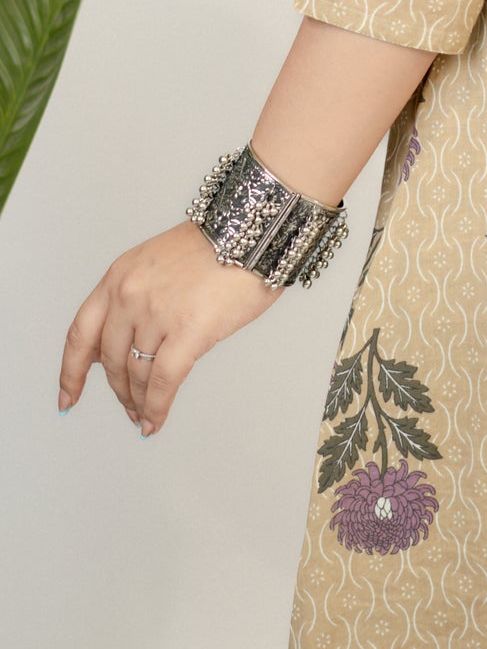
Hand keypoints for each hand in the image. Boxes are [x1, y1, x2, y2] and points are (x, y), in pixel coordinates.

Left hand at [58, 219, 284, 433]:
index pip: (80, 334)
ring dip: (139, 402)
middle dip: (118, 390)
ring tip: (145, 414)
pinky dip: (156, 407)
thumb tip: (123, 348)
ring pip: (136, 375)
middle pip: (110, 360)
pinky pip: (163, 382)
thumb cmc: (219, 243)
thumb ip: (134, 300)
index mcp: (119, 276)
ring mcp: (157, 313)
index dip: (71, 372)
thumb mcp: (157, 262)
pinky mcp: (188, 330)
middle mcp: (130, 294)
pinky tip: (155, 420)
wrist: (256, 228)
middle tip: (128, 406)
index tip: (69, 395)